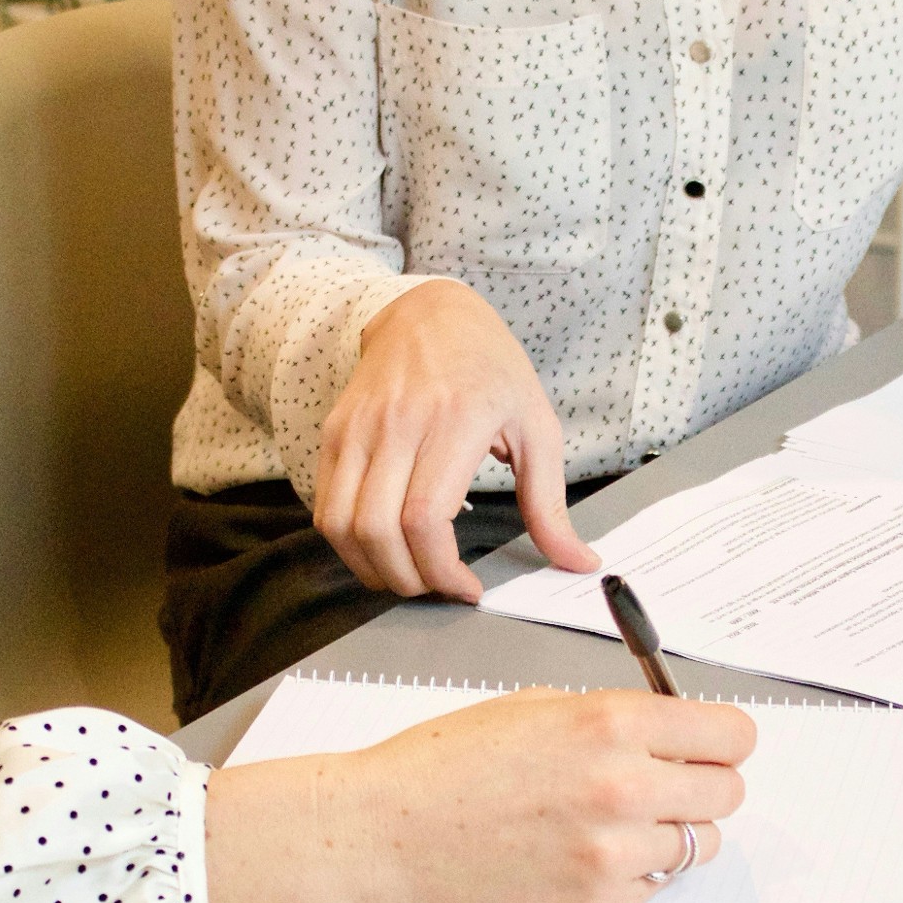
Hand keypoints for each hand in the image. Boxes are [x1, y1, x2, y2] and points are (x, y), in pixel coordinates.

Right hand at [202, 689, 754, 902]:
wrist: (388, 830)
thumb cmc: (449, 761)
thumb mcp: (539, 705)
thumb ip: (616, 717)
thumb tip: (675, 732)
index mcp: (611, 723)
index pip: (732, 736)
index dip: (721, 738)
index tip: (709, 743)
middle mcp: (624, 787)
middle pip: (727, 792)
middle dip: (702, 783)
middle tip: (664, 781)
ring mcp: (612, 853)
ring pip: (699, 845)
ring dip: (673, 831)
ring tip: (619, 820)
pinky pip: (655, 886)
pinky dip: (636, 871)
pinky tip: (586, 852)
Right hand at [316, 281, 598, 601]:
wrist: (430, 313)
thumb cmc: (489, 368)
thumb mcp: (537, 426)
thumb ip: (550, 503)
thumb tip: (577, 561)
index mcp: (455, 420)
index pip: (425, 518)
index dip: (441, 570)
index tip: (467, 588)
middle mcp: (398, 423)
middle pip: (378, 531)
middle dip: (408, 580)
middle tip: (437, 587)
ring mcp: (358, 427)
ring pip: (341, 525)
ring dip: (371, 568)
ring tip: (408, 574)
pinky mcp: (334, 433)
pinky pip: (325, 507)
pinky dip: (348, 543)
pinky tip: (382, 547)